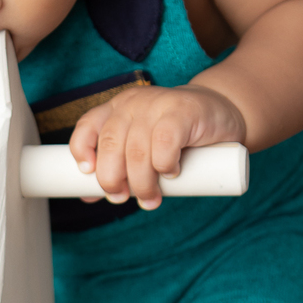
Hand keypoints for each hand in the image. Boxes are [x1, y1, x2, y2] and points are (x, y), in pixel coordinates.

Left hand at [69, 82, 245, 208]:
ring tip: (150, 199)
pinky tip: (171, 172)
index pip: (87, 126)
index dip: (82, 152)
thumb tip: (86, 196)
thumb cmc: (178, 134)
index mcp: (116, 109)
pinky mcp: (182, 112)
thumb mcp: (142, 145)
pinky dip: (164, 165)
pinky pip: (164, 144)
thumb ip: (118, 164)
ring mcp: (157, 104)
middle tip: (123, 198)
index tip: (88, 175)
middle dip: (112, 180)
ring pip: (137, 151)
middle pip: (110, 145)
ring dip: (141, 183)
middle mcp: (132, 103)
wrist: (220, 112)